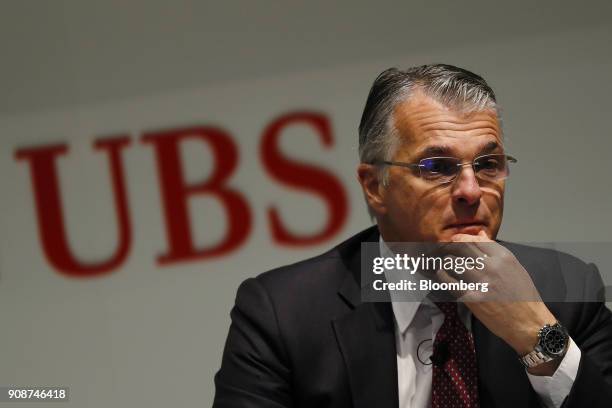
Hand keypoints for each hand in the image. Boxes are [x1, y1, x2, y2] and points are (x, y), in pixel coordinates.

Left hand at [433, 231, 559, 374]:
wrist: (529, 323)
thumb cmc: (524, 296)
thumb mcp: (516, 268)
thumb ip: (496, 252)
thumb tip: (481, 235)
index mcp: (504, 257)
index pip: (476, 239)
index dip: (463, 237)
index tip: (457, 239)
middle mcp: (491, 267)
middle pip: (463, 247)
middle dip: (452, 245)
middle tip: (445, 247)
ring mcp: (480, 282)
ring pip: (454, 262)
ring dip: (447, 260)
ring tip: (445, 261)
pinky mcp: (471, 298)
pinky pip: (450, 281)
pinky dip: (443, 275)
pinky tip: (442, 273)